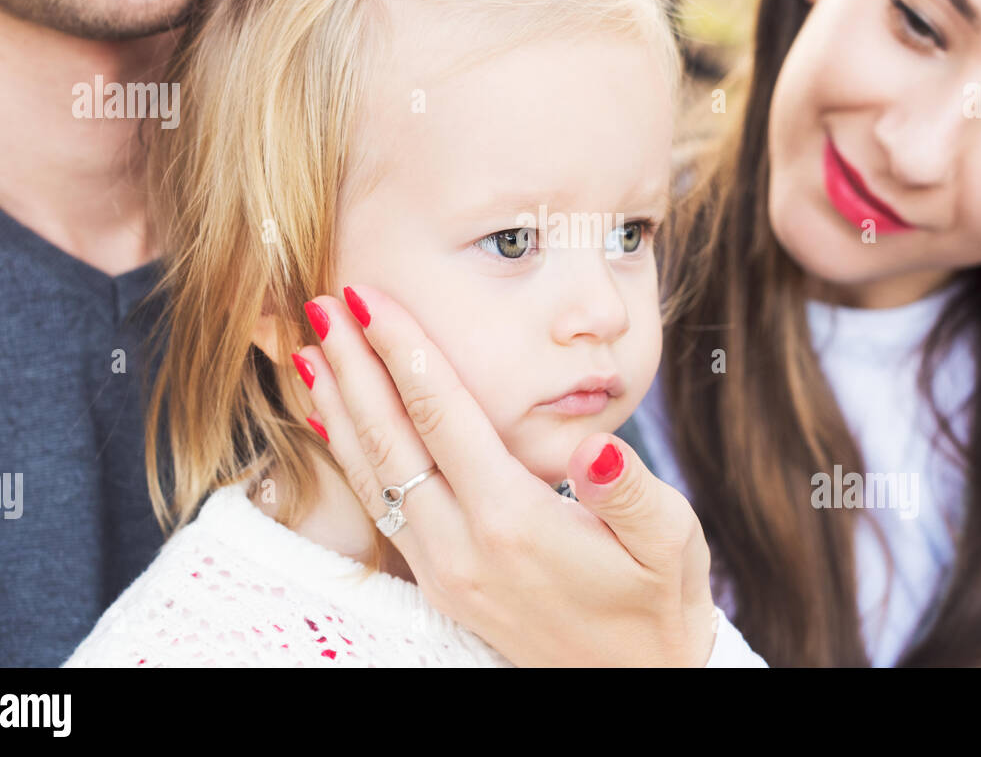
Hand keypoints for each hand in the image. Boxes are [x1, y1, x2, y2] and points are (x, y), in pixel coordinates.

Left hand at [294, 284, 718, 666]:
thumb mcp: (669, 542)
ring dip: (338, 407)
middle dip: (353, 365)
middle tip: (321, 303)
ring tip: (311, 350)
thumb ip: (632, 492)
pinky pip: (378, 506)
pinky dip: (350, 456)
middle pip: (390, 437)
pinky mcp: (437, 582)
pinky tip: (335, 423)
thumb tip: (596, 451)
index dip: (403, 348)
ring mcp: (443, 568)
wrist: (630, 683)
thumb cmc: (656, 601)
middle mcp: (463, 545)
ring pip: (371, 473)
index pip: (444, 413)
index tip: (371, 297)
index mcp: (515, 521)